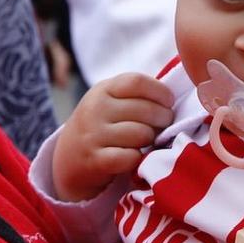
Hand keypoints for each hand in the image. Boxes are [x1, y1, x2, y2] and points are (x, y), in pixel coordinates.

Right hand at [50, 72, 172, 200]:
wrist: (68, 159)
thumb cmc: (102, 126)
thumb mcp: (111, 102)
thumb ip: (136, 95)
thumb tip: (175, 97)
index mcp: (103, 90)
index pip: (137, 82)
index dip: (160, 92)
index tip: (169, 102)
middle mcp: (96, 109)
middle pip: (145, 110)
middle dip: (163, 119)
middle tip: (162, 127)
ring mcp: (93, 134)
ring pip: (142, 134)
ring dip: (151, 140)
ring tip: (148, 141)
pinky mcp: (95, 160)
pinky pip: (131, 157)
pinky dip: (139, 158)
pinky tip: (135, 156)